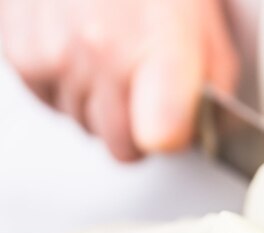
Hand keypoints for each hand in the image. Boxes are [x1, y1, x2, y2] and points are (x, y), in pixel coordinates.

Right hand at [0, 0, 237, 160]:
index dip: (173, 139)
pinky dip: (72, 88)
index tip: (177, 125)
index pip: (162, 137)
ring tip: (115, 57)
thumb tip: (206, 129)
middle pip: (124, 148)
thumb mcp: (205, 24)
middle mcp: (99, 56)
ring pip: (88, 127)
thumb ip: (214, 84)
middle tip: (148, 90)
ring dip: (104, 106)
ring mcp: (54, 58)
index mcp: (156, 47)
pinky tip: (85, 51)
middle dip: (140, 130)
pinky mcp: (21, 57)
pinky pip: (55, 104)